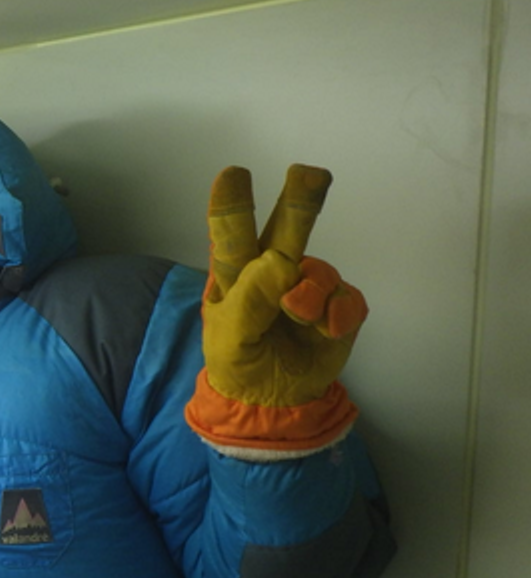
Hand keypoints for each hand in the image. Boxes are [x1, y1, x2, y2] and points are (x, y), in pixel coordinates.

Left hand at [186, 164, 366, 451]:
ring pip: (321, 271)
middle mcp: (273, 271)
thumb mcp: (229, 340)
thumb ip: (248, 302)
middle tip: (309, 174)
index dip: (232, 204)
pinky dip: (340, 316)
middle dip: (301, 200)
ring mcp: (309, 288)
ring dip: (313, 293)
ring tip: (300, 317)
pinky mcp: (339, 310)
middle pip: (288, 230)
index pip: (232, 235)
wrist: (272, 403)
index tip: (233, 174)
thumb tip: (279, 262)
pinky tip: (327, 332)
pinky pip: (348, 300)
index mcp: (235, 274)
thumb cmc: (238, 361)